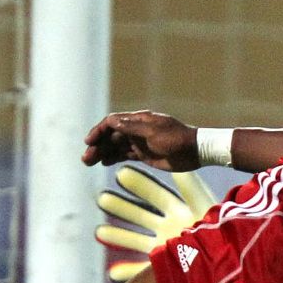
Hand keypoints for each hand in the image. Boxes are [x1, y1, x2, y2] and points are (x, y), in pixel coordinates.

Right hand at [81, 110, 198, 171]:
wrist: (195, 152)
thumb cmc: (177, 139)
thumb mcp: (154, 132)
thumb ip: (132, 128)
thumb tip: (111, 122)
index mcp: (139, 120)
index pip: (113, 122)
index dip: (99, 131)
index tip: (89, 142)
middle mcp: (137, 130)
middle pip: (111, 135)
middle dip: (97, 145)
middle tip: (86, 159)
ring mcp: (140, 142)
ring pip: (116, 146)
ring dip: (102, 153)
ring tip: (89, 162)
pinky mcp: (144, 155)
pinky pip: (124, 155)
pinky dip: (113, 158)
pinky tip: (103, 163)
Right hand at [94, 166, 218, 281]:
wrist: (233, 265)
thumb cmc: (224, 233)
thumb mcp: (205, 208)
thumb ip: (191, 190)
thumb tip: (178, 170)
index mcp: (183, 213)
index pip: (158, 195)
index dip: (140, 186)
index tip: (121, 174)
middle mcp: (173, 230)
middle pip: (143, 216)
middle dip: (123, 208)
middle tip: (101, 199)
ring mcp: (169, 250)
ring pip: (138, 242)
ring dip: (119, 237)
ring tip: (98, 231)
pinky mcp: (168, 270)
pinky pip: (144, 273)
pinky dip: (128, 273)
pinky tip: (111, 272)